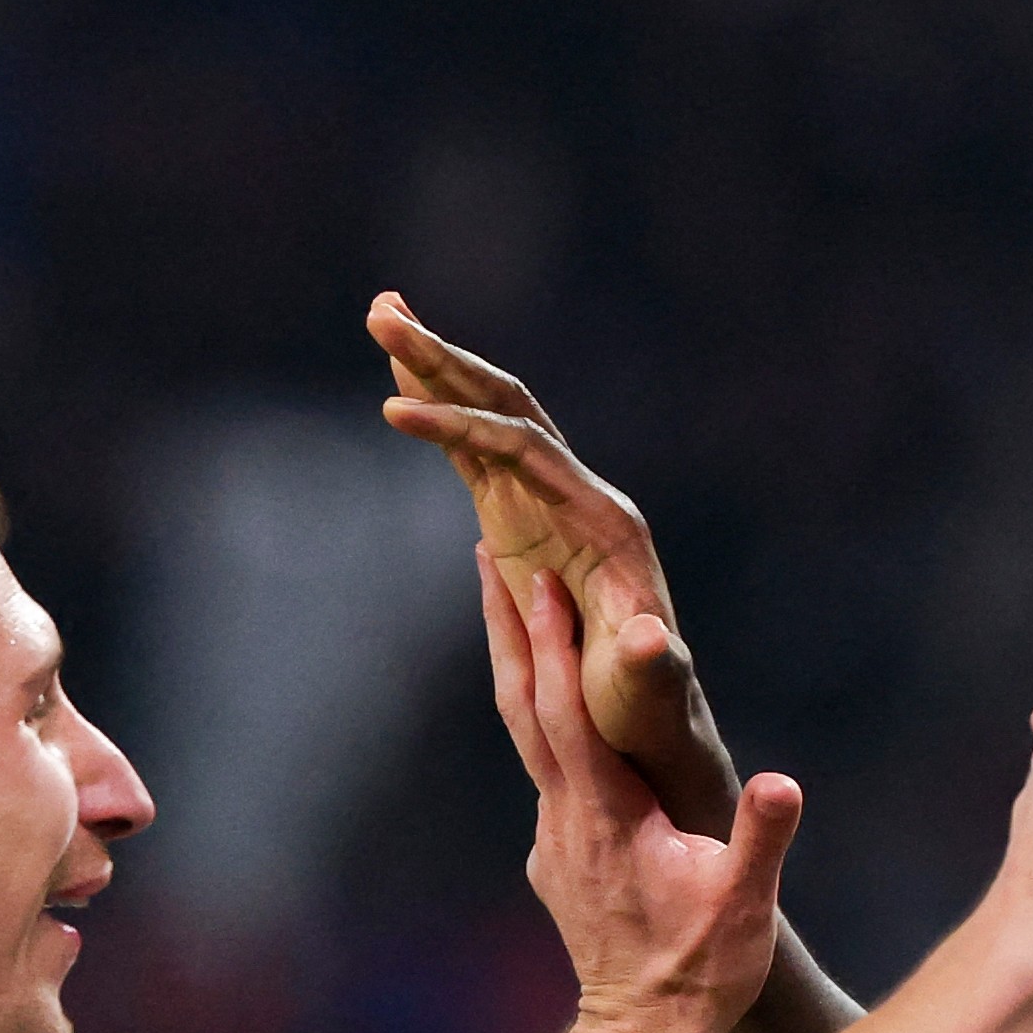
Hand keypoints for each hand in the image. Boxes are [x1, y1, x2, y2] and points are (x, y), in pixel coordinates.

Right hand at [371, 292, 739, 832]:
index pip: (524, 448)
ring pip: (490, 419)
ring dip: (437, 371)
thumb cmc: (649, 710)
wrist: (649, 720)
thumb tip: (650, 636)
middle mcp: (578, 497)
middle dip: (444, 361)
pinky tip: (401, 389)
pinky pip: (476, 456)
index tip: (395, 412)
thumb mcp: (649, 689)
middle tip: (381, 312)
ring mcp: (548, 507)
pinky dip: (439, 420)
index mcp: (604, 520)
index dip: (461, 425)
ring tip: (382, 316)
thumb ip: (649, 663)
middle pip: (507, 407)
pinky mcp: (522, 525)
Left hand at [478, 545, 797, 1032]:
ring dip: (515, 661)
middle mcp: (565, 820)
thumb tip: (782, 780)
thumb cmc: (703, 971)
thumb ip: (762, 838)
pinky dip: (539, 713)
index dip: (557, 646)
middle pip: (524, 706)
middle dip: (509, 627)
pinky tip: (550, 695)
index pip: (571, 715)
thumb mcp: (746, 907)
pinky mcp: (558, 858)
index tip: (541, 578)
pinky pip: (541, 768)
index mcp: (608, 817)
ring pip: (523, 733)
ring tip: (505, 597)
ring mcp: (553, 839)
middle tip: (487, 551)